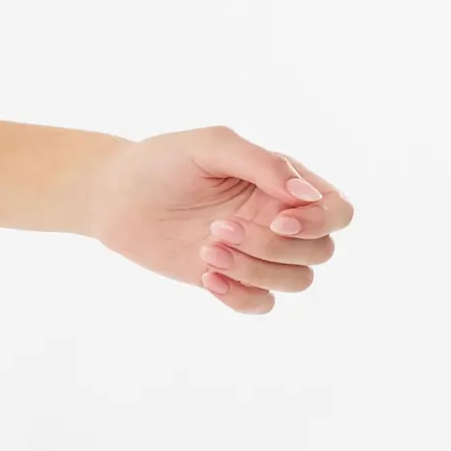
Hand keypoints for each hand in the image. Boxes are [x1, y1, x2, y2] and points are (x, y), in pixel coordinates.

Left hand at [83, 125, 352, 314]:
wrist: (113, 195)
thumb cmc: (163, 161)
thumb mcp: (212, 146)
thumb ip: (263, 164)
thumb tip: (307, 198)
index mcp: (283, 184)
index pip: (337, 210)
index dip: (320, 221)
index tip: (276, 217)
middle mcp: (277, 220)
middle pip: (320, 251)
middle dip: (275, 246)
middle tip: (220, 227)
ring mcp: (256, 253)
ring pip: (297, 281)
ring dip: (256, 270)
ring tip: (207, 248)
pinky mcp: (230, 279)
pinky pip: (263, 304)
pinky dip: (242, 296)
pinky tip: (207, 277)